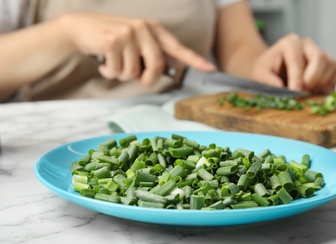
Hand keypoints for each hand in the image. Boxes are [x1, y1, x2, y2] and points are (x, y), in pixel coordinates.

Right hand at [61, 13, 215, 85]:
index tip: (211, 68)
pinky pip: (117, 71)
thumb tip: (166, 70)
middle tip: (135, 77)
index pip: (177, 47)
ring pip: (133, 73)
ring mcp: (128, 34)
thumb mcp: (135, 43)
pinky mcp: (112, 41)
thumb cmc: (111, 40)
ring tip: (113, 62)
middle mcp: (144, 29)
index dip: (194, 60)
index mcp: (153, 29)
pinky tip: (103, 61)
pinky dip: (108, 72)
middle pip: (157, 67)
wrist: (80, 28)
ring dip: (122, 75)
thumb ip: (150, 54)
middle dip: (146, 79)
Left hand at [250, 34, 335, 92]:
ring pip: (331, 64)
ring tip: (309, 91)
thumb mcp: (259, 73)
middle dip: (313, 79)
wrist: (272, 66)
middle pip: (320, 58)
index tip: (296, 92)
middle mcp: (307, 43)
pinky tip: (321, 88)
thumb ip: (268, 80)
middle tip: (304, 92)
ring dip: (322, 82)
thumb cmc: (266, 69)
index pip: (297, 60)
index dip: (297, 78)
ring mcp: (319, 50)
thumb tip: (282, 88)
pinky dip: (333, 81)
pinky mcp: (328, 60)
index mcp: (290, 43)